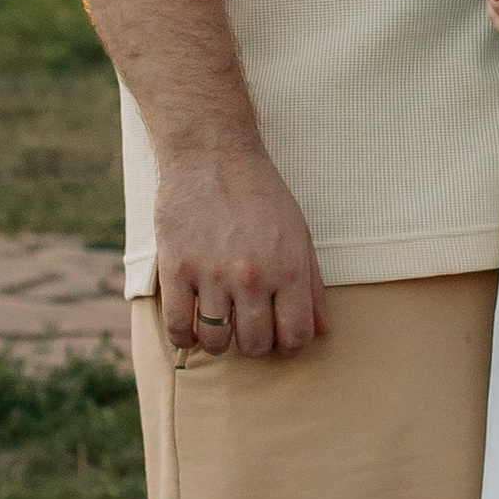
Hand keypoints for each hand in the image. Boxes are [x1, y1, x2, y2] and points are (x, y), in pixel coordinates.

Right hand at [154, 137, 327, 360]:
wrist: (211, 153)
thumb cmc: (260, 192)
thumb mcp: (299, 233)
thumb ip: (312, 285)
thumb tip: (322, 331)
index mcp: (289, 268)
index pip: (296, 336)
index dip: (289, 342)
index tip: (277, 331)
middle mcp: (253, 276)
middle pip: (256, 345)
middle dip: (254, 343)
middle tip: (246, 326)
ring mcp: (212, 274)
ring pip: (216, 341)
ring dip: (218, 342)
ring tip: (218, 326)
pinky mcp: (176, 269)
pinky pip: (177, 327)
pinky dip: (183, 338)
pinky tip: (190, 329)